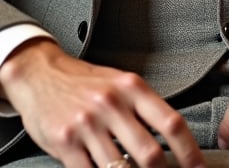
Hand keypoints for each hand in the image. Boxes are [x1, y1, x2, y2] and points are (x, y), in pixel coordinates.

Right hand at [0, 38, 204, 167]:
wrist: (39, 74)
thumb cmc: (83, 82)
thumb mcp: (119, 83)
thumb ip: (143, 108)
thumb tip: (174, 140)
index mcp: (130, 87)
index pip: (170, 122)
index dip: (189, 151)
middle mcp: (111, 104)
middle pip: (149, 154)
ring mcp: (87, 125)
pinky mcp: (66, 143)